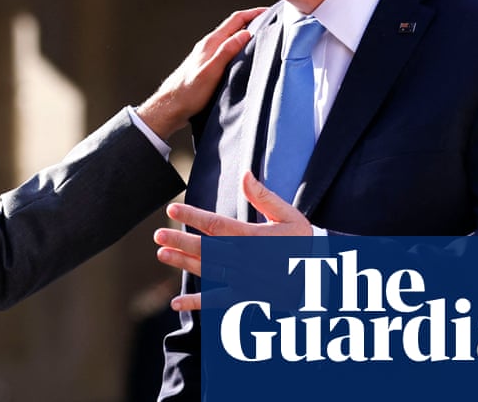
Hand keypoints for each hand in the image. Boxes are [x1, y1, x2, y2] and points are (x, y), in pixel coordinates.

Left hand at [135, 7, 265, 139]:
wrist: (170, 107)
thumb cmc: (188, 93)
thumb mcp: (210, 72)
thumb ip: (226, 51)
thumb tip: (245, 34)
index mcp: (210, 43)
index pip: (235, 20)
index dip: (253, 13)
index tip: (269, 11)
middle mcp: (208, 46)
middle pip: (233, 27)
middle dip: (252, 21)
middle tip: (270, 22)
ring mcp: (207, 56)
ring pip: (230, 39)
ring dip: (245, 34)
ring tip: (261, 36)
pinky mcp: (207, 66)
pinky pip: (226, 51)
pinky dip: (238, 48)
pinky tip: (243, 57)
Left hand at [153, 171, 312, 310]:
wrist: (320, 280)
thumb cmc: (303, 244)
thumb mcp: (290, 216)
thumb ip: (264, 197)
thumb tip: (245, 174)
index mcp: (253, 237)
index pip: (216, 225)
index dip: (192, 217)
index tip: (172, 210)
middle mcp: (244, 259)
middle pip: (206, 249)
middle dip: (180, 241)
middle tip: (158, 235)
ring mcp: (243, 280)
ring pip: (207, 270)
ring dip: (183, 263)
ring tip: (161, 254)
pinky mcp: (244, 298)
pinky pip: (216, 301)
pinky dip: (196, 303)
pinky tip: (175, 303)